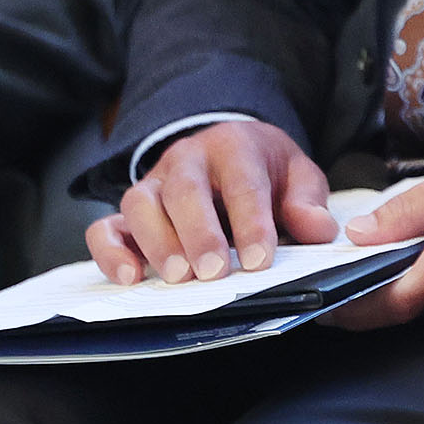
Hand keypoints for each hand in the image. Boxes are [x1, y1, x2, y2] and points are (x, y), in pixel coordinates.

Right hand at [87, 119, 338, 285]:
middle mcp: (187, 159)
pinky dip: (110, 252)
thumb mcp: (297, 175)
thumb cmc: (265, 170)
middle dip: (199, 232)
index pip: (243, 181)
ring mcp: (153, 183)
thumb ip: (308, 201)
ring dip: (157, 242)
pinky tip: (130, 278)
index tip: (260, 260)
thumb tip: (318, 230)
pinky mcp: (129, 211)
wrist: (230, 150)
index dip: (251, 221)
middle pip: (185, 190)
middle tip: (213, 272)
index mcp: (234, 146)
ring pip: (141, 203)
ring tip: (179, 278)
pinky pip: (105, 227)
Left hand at [330, 147, 423, 329]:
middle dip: (359, 299)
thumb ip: (409, 209)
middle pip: (400, 309)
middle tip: (322, 279)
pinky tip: (401, 262)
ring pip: (419, 305)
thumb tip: (360, 235)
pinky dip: (415, 285)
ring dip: (386, 291)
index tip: (316, 302)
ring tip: (354, 265)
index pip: (393, 303)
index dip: (350, 310)